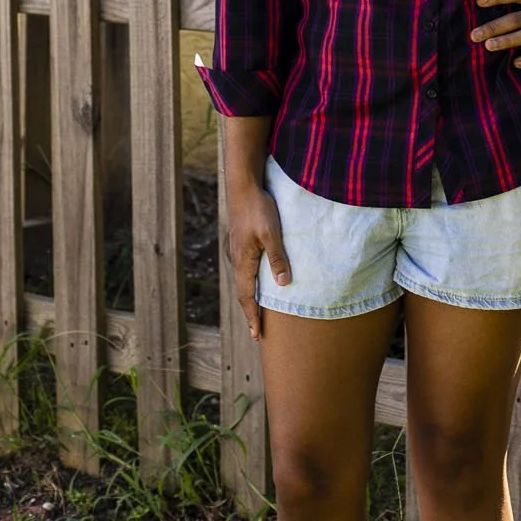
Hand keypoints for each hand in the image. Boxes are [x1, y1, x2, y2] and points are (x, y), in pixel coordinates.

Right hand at [227, 181, 291, 341]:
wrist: (243, 186)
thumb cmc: (259, 209)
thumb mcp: (272, 233)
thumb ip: (277, 258)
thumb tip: (283, 285)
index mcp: (243, 261)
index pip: (247, 297)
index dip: (252, 316)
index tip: (257, 334)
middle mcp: (237, 259)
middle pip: (243, 292)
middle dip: (250, 312)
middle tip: (257, 331)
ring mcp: (238, 250)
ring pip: (244, 280)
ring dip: (250, 297)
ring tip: (257, 310)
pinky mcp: (241, 242)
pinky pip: (245, 269)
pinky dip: (250, 282)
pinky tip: (257, 280)